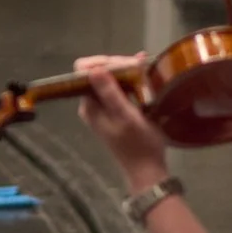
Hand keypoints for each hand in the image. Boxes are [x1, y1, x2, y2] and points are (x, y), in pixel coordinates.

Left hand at [74, 54, 169, 188]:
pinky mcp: (115, 110)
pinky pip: (119, 88)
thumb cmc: (138, 143)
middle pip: (98, 72)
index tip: (126, 64)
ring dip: (126, 71)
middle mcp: (92, 104)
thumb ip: (109, 93)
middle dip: (118, 65)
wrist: (147, 170)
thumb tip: (93, 69)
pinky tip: (145, 74)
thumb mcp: (125, 116)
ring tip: (144, 68)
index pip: (84, 71)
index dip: (103, 62)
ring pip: (110, 79)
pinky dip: (131, 80)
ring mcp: (103, 107)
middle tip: (140, 66)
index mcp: (89, 105)